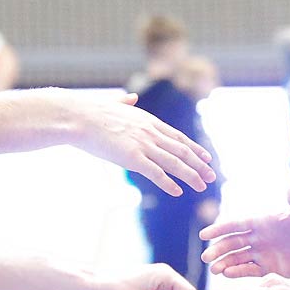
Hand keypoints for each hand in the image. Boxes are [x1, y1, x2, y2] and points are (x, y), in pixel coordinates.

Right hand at [70, 91, 213, 196]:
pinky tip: (178, 192)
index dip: (194, 148)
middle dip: (199, 165)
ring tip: (202, 186)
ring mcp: (143, 145)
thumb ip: (126, 102)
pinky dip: (169, 183)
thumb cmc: (90, 111)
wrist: (78, 117)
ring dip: (191, 176)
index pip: (178, 137)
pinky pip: (156, 173)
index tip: (206, 157)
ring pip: (174, 163)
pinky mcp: (132, 158)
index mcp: (148, 120)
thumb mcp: (114, 103)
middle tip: (212, 176)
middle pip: (182, 150)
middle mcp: (150, 132)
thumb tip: (131, 98)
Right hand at [200, 178, 289, 279]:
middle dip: (218, 249)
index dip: (219, 229)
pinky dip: (238, 272)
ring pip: (237, 258)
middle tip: (205, 257)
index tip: (204, 235)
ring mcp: (261, 253)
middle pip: (232, 244)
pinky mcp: (267, 267)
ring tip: (213, 269)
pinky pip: (249, 270)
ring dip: (224, 263)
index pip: (235, 225)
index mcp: (260, 223)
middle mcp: (257, 238)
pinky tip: (227, 274)